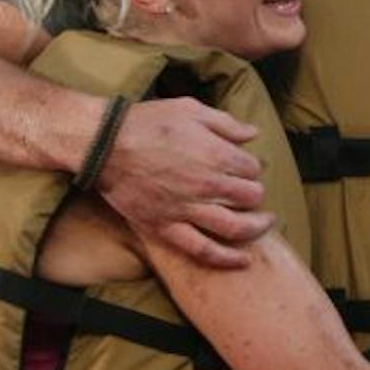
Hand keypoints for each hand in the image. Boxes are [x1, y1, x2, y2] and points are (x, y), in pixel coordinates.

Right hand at [97, 97, 272, 269]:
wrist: (104, 144)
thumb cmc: (147, 122)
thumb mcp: (190, 109)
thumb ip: (226, 123)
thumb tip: (252, 133)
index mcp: (216, 154)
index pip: (252, 168)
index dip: (252, 168)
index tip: (246, 168)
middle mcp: (208, 185)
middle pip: (250, 197)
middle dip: (255, 194)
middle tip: (251, 193)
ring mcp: (188, 209)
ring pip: (236, 227)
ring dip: (256, 227)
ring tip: (264, 224)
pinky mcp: (167, 227)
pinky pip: (203, 250)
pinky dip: (227, 259)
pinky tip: (243, 260)